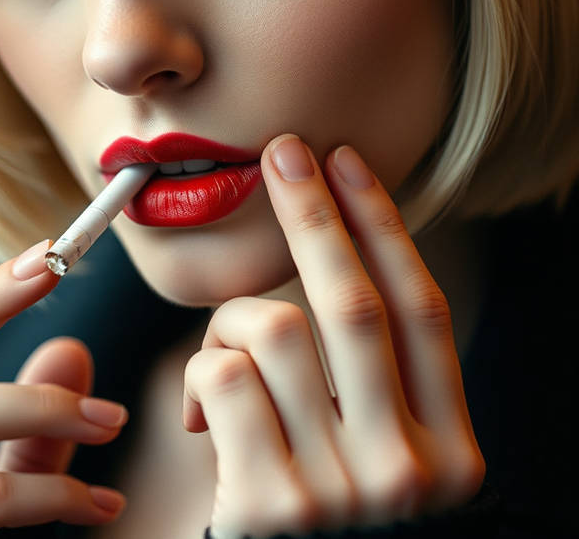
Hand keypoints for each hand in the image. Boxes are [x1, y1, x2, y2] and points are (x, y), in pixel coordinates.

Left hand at [183, 136, 485, 538]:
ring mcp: (342, 492)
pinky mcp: (271, 505)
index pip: (421, 310)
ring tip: (227, 365)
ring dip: (234, 323)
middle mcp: (410, 471)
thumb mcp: (373, 455)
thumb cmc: (322, 519)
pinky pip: (225, 376)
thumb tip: (330, 248)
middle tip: (284, 151)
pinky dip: (203, 375)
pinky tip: (206, 421)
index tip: (349, 162)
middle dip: (314, 212)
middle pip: (353, 303)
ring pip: (277, 330)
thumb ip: (368, 378)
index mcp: (451, 451)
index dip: (384, 226)